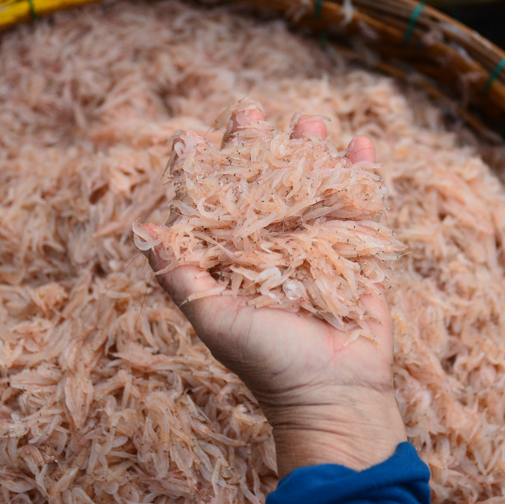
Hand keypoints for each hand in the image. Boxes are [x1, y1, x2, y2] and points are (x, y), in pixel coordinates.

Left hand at [137, 106, 405, 476]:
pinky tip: (361, 145)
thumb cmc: (266, 360)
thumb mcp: (213, 317)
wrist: (332, 393)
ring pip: (311, 186)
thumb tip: (143, 234)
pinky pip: (359, 206)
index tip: (189, 137)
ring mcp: (316, 246)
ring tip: (310, 120)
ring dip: (311, 151)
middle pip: (263, 183)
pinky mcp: (356, 253)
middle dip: (257, 146)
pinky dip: (362, 175)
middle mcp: (273, 246)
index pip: (214, 203)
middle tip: (250, 110)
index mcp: (236, 258)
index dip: (203, 169)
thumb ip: (180, 276)